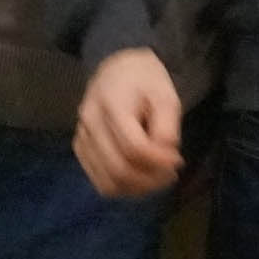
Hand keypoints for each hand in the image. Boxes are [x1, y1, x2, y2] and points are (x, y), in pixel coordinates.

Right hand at [74, 47, 183, 197]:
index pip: (133, 147)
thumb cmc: (146, 81)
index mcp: (112, 103)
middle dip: (150, 179)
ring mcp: (82, 138)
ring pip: (107, 182)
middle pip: (118, 169)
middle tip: (171, 174)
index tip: (178, 160)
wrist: (117, 69)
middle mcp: (90, 123)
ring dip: (137, 188)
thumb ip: (167, 126)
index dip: (158, 161)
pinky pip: (99, 180)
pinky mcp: (80, 149)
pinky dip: (123, 187)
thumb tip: (167, 157)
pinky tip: (141, 177)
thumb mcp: (166, 95)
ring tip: (158, 178)